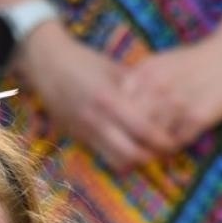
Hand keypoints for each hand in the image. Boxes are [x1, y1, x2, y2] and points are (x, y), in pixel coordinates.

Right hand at [15, 25, 174, 172]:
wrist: (46, 65)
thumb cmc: (84, 61)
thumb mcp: (114, 68)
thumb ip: (138, 86)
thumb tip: (166, 99)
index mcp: (108, 99)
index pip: (143, 130)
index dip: (162, 140)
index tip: (175, 139)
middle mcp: (96, 120)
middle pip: (131, 154)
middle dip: (151, 157)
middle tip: (165, 151)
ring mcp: (84, 132)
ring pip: (116, 161)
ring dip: (134, 161)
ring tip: (148, 152)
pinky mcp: (77, 138)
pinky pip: (102, 156)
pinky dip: (118, 157)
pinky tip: (128, 147)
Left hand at [119, 34, 221, 150]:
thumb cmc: (196, 60)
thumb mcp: (160, 63)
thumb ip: (139, 82)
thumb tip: (118, 109)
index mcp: (145, 73)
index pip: (118, 107)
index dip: (120, 123)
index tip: (124, 131)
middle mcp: (157, 88)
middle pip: (133, 126)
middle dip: (135, 139)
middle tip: (138, 148)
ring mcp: (176, 104)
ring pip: (154, 138)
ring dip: (156, 145)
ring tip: (158, 146)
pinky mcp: (196, 117)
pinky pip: (177, 142)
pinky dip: (176, 145)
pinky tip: (179, 140)